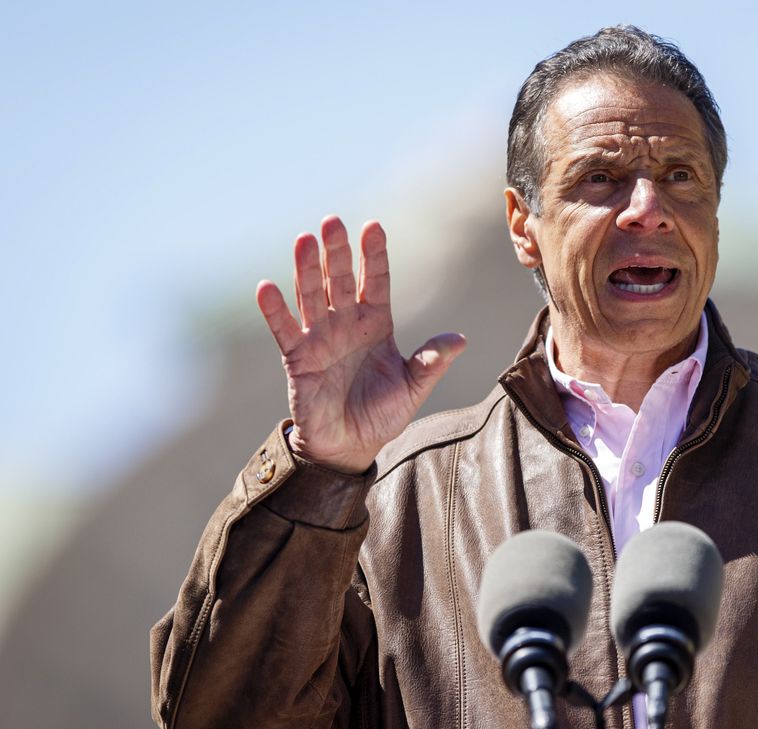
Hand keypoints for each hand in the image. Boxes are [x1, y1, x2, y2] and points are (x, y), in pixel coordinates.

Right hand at [255, 216, 465, 473]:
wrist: (352, 445)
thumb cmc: (383, 413)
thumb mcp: (414, 388)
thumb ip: (432, 362)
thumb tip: (460, 339)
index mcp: (376, 323)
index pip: (375, 282)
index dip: (373, 256)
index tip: (373, 226)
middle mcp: (346, 323)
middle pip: (339, 280)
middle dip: (337, 252)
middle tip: (332, 221)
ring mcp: (320, 337)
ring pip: (312, 296)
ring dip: (307, 268)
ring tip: (304, 239)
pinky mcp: (298, 357)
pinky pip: (285, 330)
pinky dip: (275, 310)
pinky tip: (267, 287)